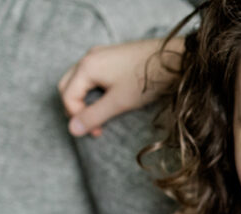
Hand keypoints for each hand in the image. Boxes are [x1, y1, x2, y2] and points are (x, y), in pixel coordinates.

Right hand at [58, 38, 181, 136]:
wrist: (173, 60)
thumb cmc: (146, 81)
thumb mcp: (118, 102)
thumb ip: (93, 116)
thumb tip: (72, 130)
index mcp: (86, 66)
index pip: (67, 96)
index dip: (77, 117)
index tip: (96, 132)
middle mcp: (89, 57)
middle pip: (67, 85)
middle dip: (75, 107)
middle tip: (93, 124)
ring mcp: (101, 54)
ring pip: (79, 79)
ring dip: (84, 98)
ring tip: (101, 114)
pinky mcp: (112, 56)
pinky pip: (93, 74)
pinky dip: (94, 89)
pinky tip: (109, 99)